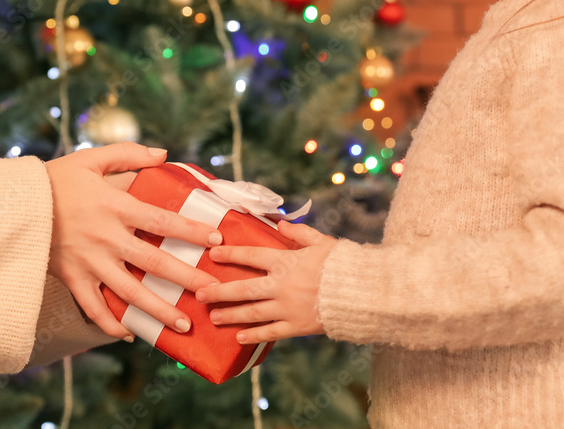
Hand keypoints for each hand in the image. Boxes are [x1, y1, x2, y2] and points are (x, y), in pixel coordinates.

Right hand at [46, 143, 222, 340]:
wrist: (12, 204)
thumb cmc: (55, 179)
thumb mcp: (91, 159)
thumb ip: (128, 154)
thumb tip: (164, 154)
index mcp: (114, 206)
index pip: (162, 221)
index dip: (190, 231)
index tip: (215, 240)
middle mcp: (106, 237)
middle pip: (153, 262)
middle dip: (186, 278)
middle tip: (211, 292)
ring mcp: (89, 262)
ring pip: (130, 292)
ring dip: (158, 310)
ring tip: (184, 324)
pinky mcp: (72, 278)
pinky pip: (93, 307)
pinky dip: (110, 324)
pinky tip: (130, 334)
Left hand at [195, 221, 336, 343]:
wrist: (363, 293)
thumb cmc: (343, 264)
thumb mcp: (322, 242)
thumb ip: (299, 233)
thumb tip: (280, 224)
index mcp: (286, 262)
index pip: (251, 256)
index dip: (230, 255)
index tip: (212, 255)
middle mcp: (281, 285)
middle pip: (243, 289)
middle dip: (219, 291)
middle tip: (200, 293)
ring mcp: (287, 308)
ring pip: (251, 312)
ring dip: (230, 314)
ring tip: (214, 316)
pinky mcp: (297, 326)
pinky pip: (270, 332)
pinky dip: (253, 335)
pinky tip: (239, 337)